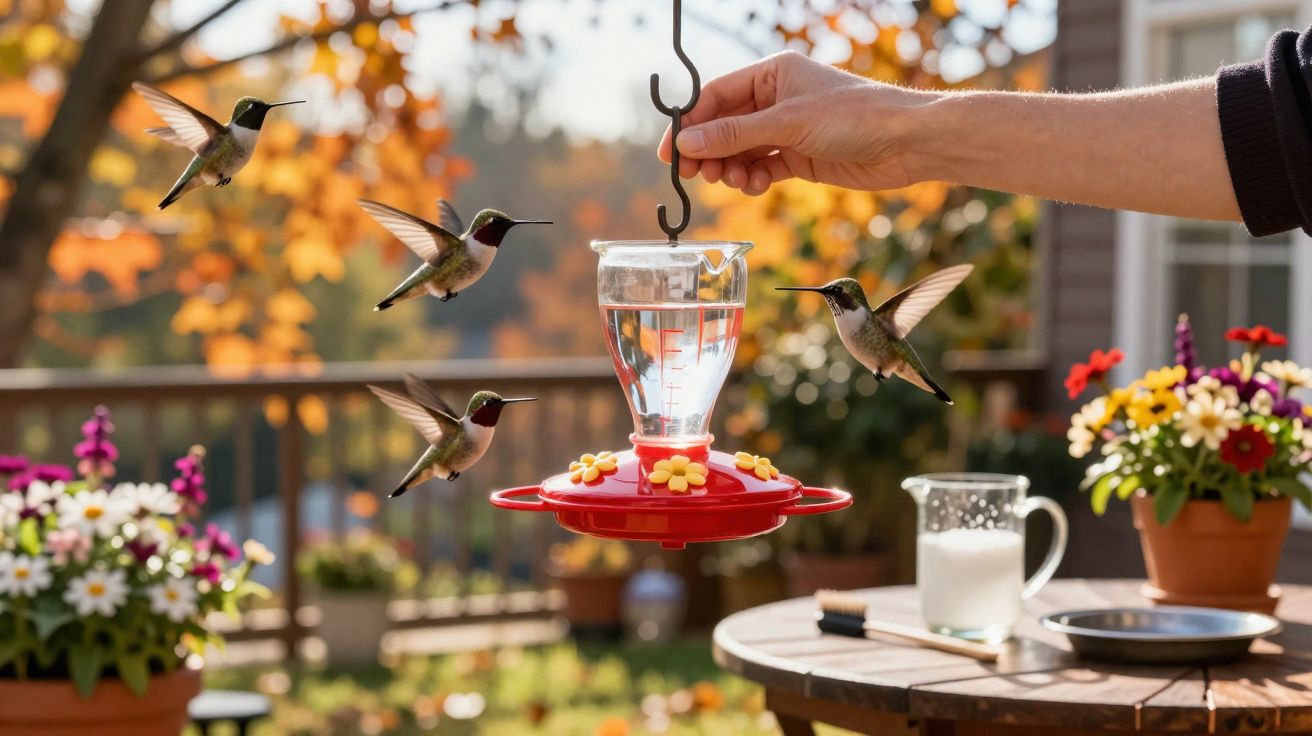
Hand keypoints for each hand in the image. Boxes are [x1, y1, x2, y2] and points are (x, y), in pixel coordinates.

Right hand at [657, 51, 936, 195]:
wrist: (905, 143)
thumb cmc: (853, 117)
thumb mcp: (787, 123)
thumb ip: (734, 135)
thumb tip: (687, 143)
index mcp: (772, 73)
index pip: (716, 96)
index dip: (690, 123)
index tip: (670, 152)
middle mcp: (776, 98)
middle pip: (724, 126)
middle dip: (709, 151)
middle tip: (695, 175)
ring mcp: (787, 129)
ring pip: (740, 151)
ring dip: (731, 168)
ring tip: (734, 181)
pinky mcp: (798, 156)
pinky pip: (761, 168)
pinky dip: (753, 179)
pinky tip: (757, 186)